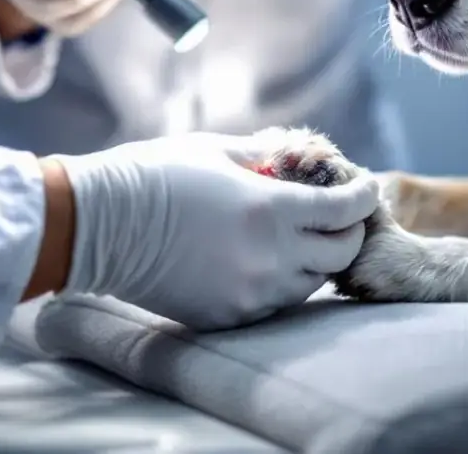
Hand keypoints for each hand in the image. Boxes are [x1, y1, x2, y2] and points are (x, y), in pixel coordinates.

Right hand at [50, 133, 379, 330]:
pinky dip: (282, 281)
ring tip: (300, 235)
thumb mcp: (220, 151)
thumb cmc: (158, 175)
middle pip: (342, 252)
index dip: (364, 195)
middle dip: (349, 230)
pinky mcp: (229, 316)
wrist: (99, 225)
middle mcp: (271, 256)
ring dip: (316, 258)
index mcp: (273, 208)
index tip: (367, 186)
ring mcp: (251, 292)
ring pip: (312, 282)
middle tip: (339, 214)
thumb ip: (269, 158)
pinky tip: (267, 260)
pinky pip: (276, 303)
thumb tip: (301, 160)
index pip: (347, 209)